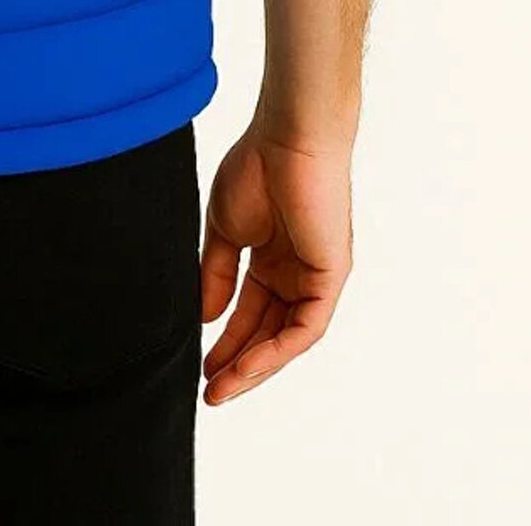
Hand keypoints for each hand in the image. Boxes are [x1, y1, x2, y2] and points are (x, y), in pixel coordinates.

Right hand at [199, 119, 353, 404]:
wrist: (287, 138)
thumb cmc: (256, 167)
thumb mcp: (224, 230)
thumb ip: (216, 275)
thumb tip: (204, 317)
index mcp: (271, 259)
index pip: (248, 313)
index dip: (224, 341)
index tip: (200, 366)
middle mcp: (295, 273)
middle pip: (266, 331)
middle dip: (237, 362)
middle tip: (210, 391)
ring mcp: (314, 278)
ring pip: (286, 338)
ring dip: (255, 365)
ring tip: (222, 387)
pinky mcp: (330, 278)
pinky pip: (306, 328)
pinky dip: (277, 350)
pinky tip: (249, 365)